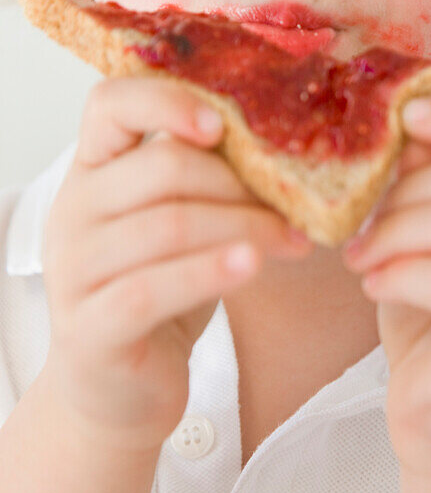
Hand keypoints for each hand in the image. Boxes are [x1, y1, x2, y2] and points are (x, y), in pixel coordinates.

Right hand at [40, 76, 311, 454]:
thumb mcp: (181, 228)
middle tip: (296, 207)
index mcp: (92, 172)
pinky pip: (154, 287)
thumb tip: (285, 148)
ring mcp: (74, 270)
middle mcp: (73, 212)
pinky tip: (253, 266)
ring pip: (168, 226)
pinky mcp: (91, 327)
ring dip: (245, 227)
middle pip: (162, 169)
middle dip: (241, 184)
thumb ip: (206, 183)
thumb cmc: (160, 294)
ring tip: (294, 241)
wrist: (120, 391)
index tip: (225, 126)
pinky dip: (210, 272)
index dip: (170, 101)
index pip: (110, 104)